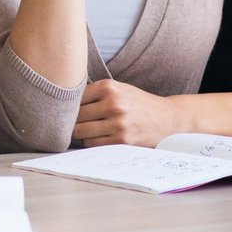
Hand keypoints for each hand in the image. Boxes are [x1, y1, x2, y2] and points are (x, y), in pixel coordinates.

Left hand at [72, 79, 188, 147]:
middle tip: (76, 123)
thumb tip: (64, 104)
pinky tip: (99, 137)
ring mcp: (117, 123)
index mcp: (109, 86)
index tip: (69, 111)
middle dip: (73, 121)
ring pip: (81, 132)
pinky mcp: (122, 140)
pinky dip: (91, 142)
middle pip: (75, 116)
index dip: (69, 106)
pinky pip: (93, 144)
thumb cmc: (139, 103)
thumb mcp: (120, 89)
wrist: (168, 119)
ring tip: (87, 130)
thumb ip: (95, 93)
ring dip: (81, 133)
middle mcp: (113, 103)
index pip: (74, 98)